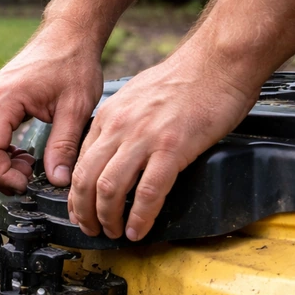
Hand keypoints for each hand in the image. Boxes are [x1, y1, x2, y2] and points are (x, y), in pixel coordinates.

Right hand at [0, 20, 103, 193]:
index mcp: (4, 100)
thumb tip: (57, 181)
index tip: (26, 184)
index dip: (2, 174)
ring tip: (24, 169)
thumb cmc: (73, 64)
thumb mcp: (76, 108)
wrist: (68, 35)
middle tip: (23, 183)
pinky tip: (19, 155)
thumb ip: (64, 145)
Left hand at [68, 49, 258, 240]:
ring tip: (113, 233)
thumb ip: (121, 122)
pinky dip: (140, 216)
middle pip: (86, 179)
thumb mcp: (137, 96)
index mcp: (109, 116)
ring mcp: (145, 138)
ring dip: (107, 217)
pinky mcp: (173, 147)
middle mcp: (119, 127)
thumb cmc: (186, 78)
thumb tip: (115, 148)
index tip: (79, 211)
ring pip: (109, 188)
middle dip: (84, 212)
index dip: (76, 194)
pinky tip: (138, 230)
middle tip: (90, 229)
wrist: (218, 61)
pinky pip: (148, 191)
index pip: (80, 162)